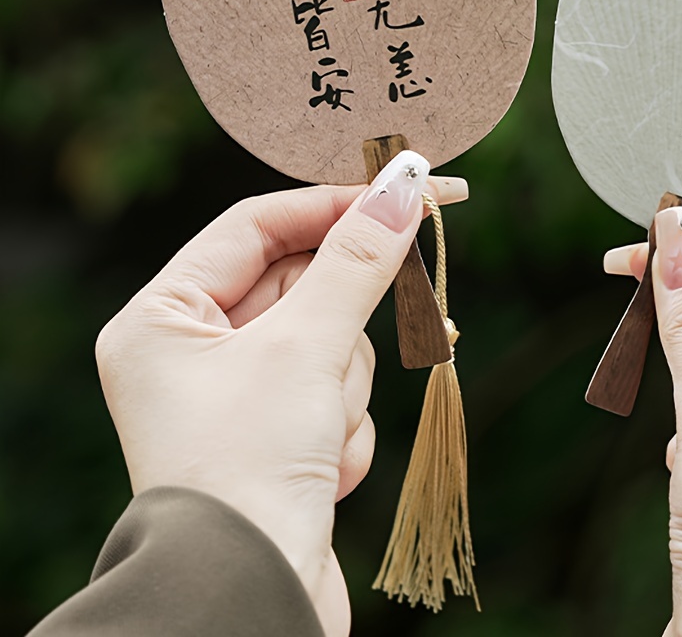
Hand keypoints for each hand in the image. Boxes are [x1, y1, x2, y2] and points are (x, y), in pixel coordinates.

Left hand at [95, 152, 464, 636]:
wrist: (249, 603)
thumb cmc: (248, 467)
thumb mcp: (305, 347)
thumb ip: (356, 261)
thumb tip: (402, 190)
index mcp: (165, 317)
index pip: (258, 224)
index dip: (335, 202)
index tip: (408, 189)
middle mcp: (193, 352)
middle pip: (300, 283)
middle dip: (344, 310)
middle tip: (413, 269)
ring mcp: (237, 398)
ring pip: (327, 341)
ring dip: (342, 382)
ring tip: (322, 431)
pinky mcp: (276, 437)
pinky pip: (333, 393)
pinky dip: (342, 425)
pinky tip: (324, 470)